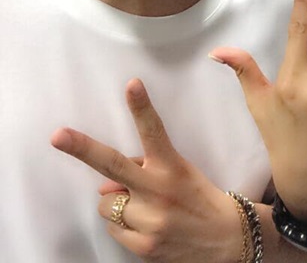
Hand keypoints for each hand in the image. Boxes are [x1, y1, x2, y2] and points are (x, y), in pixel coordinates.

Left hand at [50, 80, 240, 262]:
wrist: (226, 240)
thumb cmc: (199, 198)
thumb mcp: (179, 173)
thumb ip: (142, 171)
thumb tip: (104, 187)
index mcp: (171, 165)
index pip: (153, 131)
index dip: (141, 107)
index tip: (132, 84)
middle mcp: (158, 190)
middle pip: (113, 165)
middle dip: (82, 149)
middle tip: (58, 136)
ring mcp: (150, 220)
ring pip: (107, 203)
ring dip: (118, 203)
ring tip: (147, 208)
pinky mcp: (143, 245)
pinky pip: (113, 229)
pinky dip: (123, 226)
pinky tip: (147, 226)